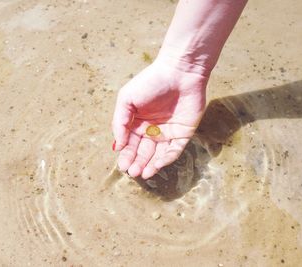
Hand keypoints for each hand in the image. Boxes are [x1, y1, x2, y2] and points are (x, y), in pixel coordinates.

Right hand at [112, 59, 208, 178]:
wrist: (179, 72)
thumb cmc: (150, 82)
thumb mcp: (127, 99)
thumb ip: (120, 122)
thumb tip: (118, 145)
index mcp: (138, 121)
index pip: (130, 143)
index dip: (126, 155)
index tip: (122, 166)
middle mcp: (152, 129)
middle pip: (143, 151)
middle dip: (137, 162)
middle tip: (133, 172)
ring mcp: (169, 132)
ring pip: (158, 154)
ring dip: (150, 165)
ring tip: (143, 173)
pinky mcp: (184, 133)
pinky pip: (174, 150)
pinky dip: (166, 159)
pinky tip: (157, 165)